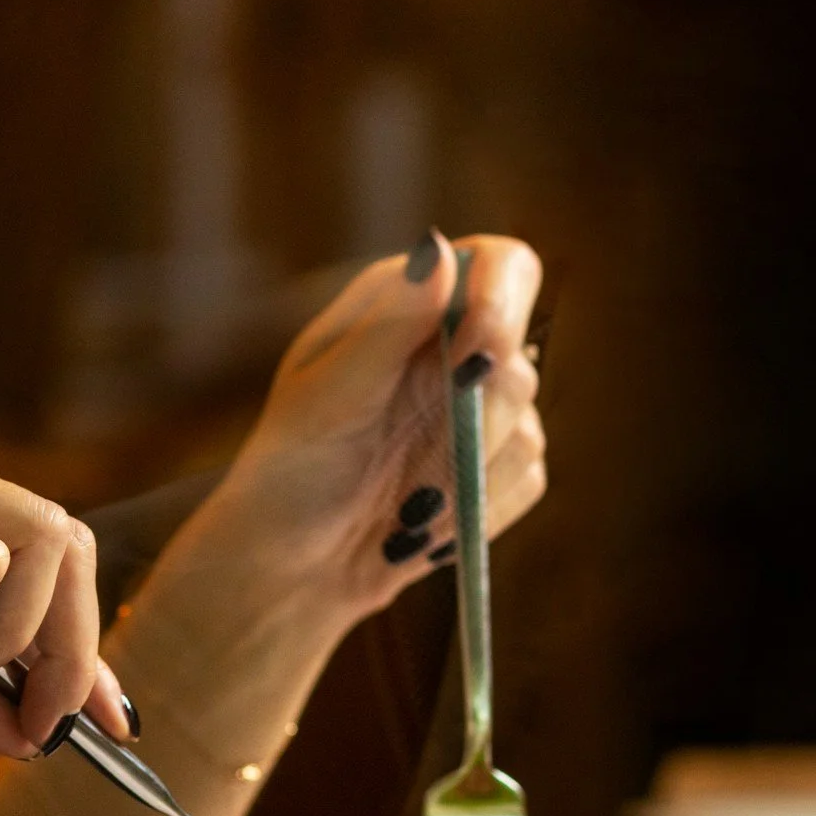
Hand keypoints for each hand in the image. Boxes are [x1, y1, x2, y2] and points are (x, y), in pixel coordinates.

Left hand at [199, 231, 546, 617]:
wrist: (292, 565)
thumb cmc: (288, 470)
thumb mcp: (325, 395)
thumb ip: (389, 326)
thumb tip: (440, 250)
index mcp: (411, 306)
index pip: (501, 267)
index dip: (505, 301)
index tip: (478, 350)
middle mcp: (455, 350)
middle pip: (520, 359)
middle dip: (472, 419)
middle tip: (413, 459)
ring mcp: (483, 412)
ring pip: (527, 429)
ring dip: (463, 476)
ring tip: (400, 501)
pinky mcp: (501, 471)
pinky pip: (527, 480)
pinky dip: (477, 509)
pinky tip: (423, 523)